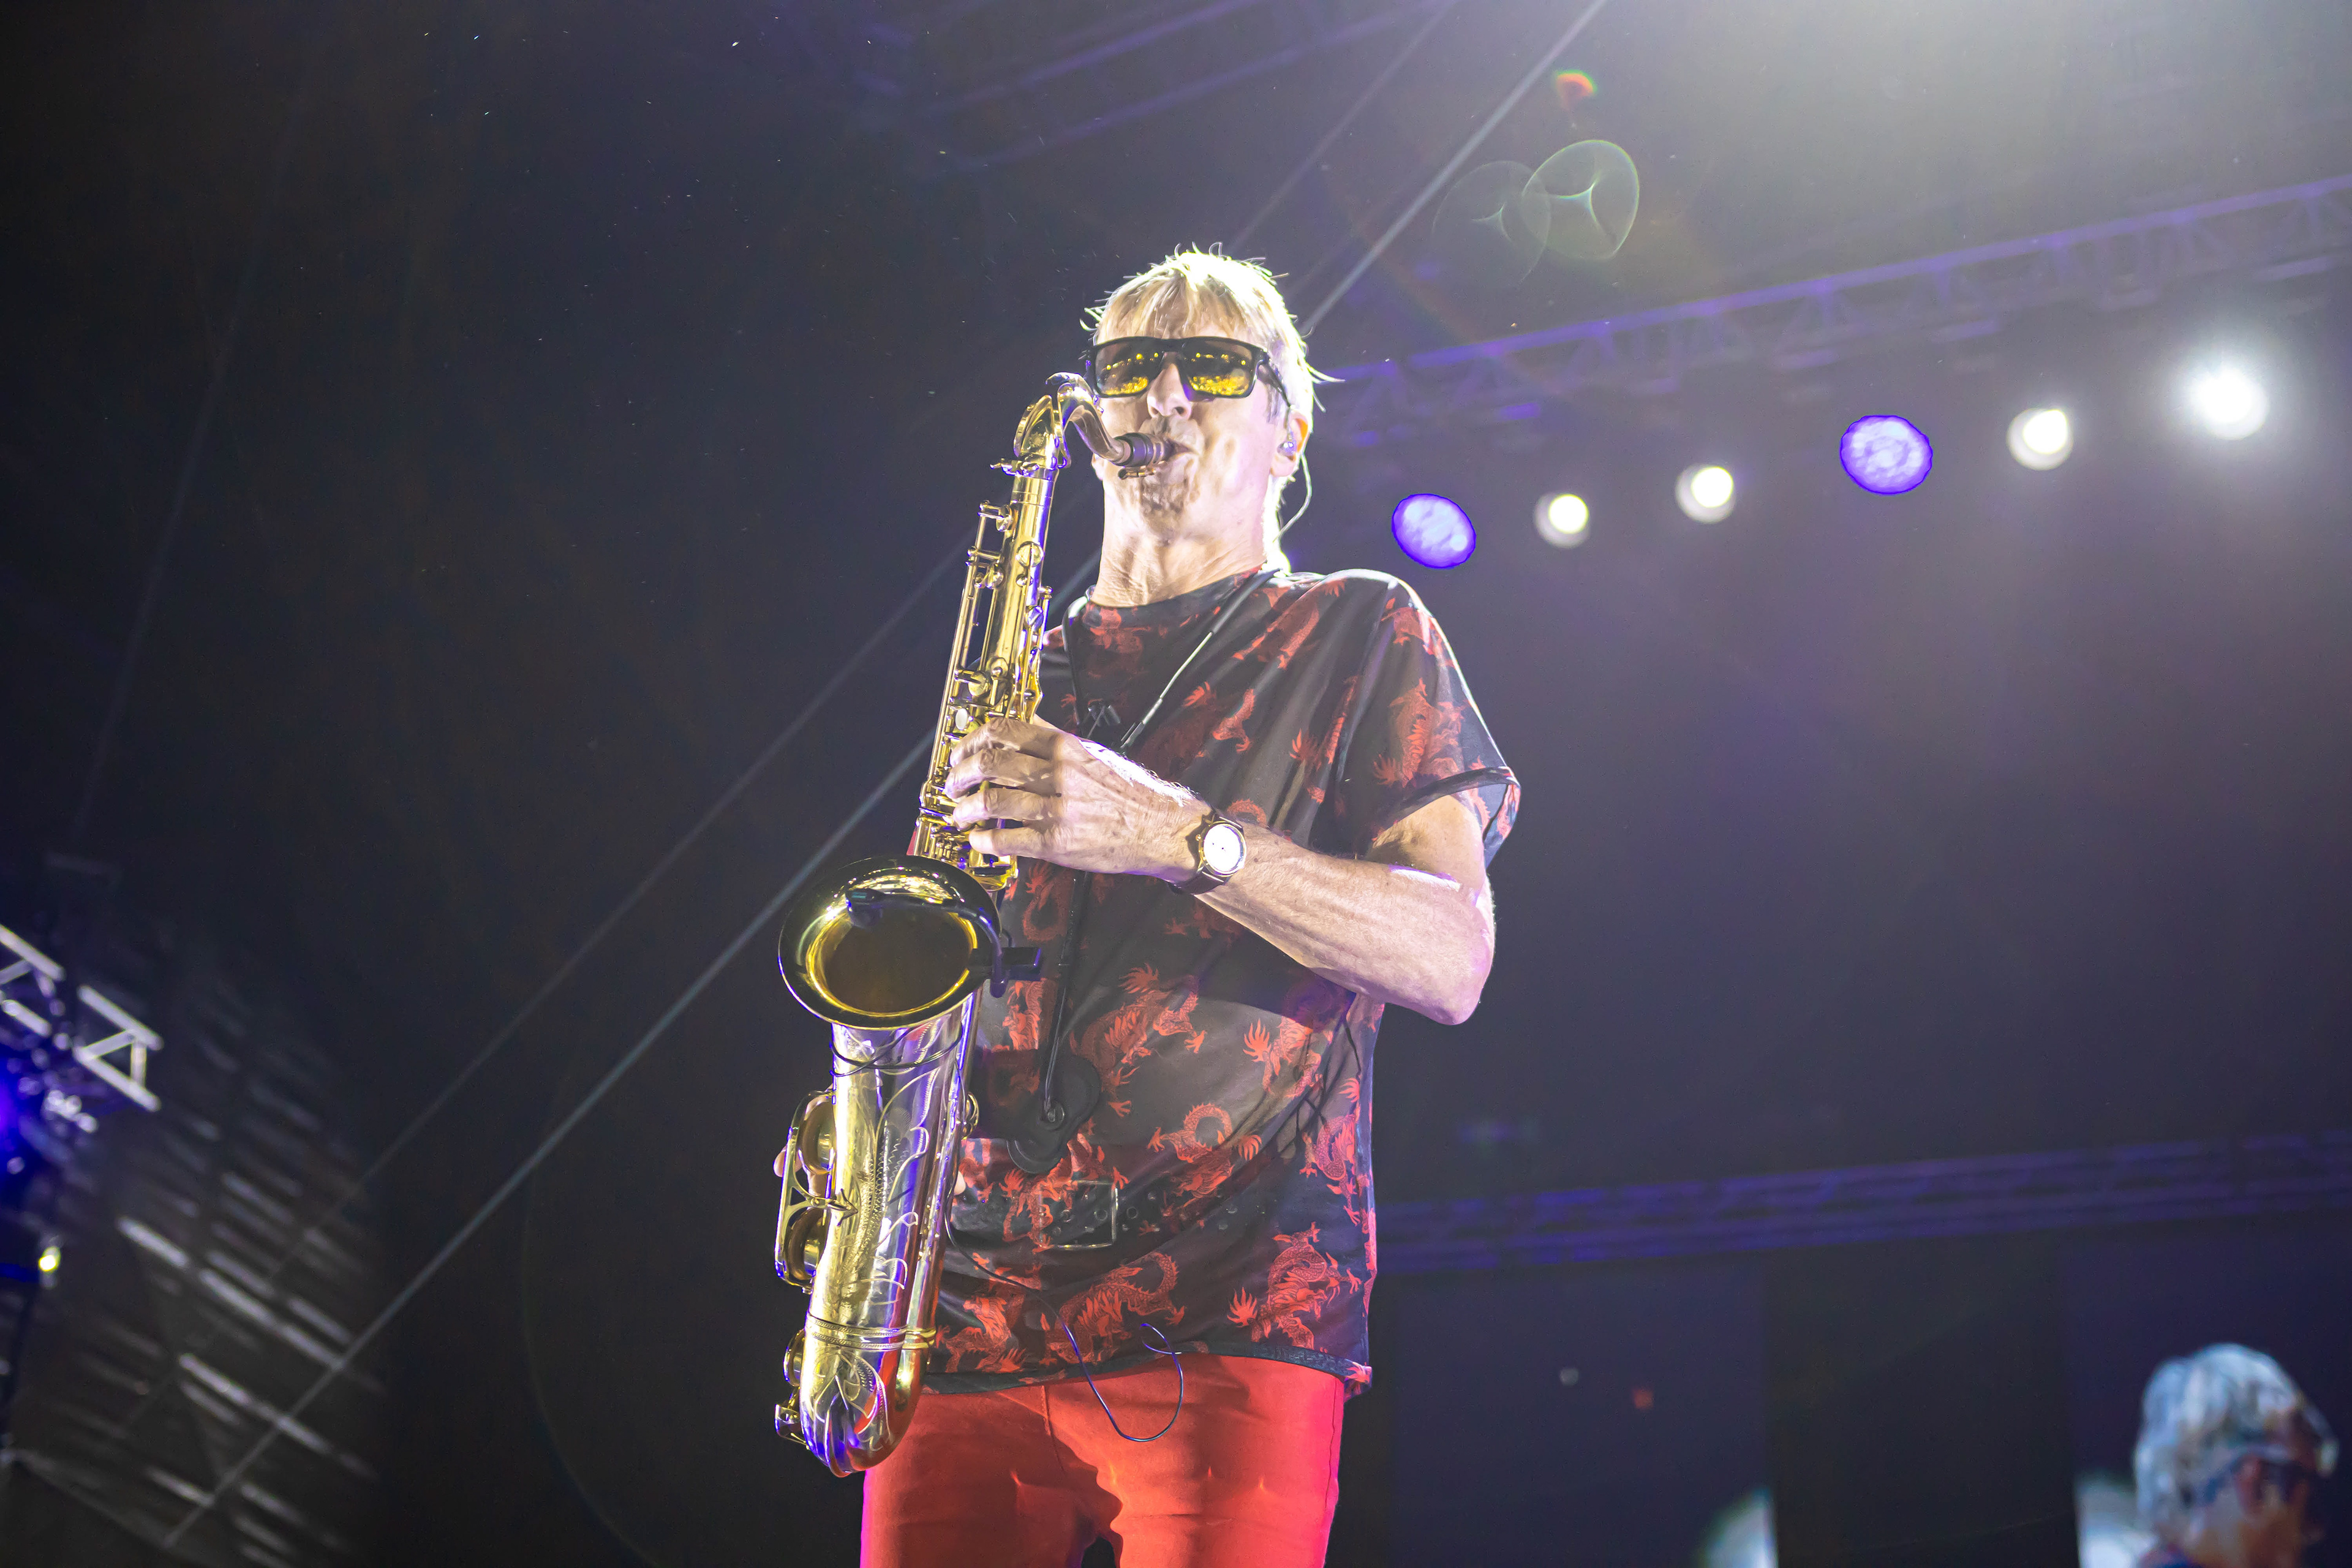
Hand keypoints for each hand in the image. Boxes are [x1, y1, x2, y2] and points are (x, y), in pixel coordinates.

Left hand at [944, 717, 1205, 880]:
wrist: (1161, 828)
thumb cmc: (1130, 792)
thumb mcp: (1094, 752)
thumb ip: (1056, 738)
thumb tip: (1025, 720)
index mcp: (1064, 746)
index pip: (1003, 731)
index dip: (971, 741)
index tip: (961, 752)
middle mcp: (1057, 773)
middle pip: (989, 763)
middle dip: (959, 775)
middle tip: (952, 785)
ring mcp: (1055, 809)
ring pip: (991, 801)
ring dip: (964, 810)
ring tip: (959, 816)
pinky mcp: (1056, 843)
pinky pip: (1006, 840)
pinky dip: (983, 841)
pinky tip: (978, 841)